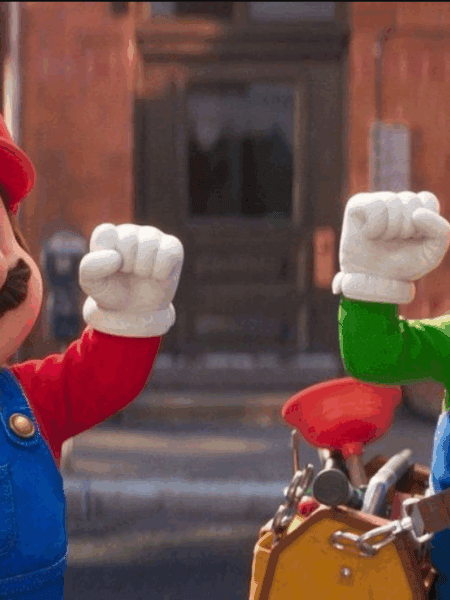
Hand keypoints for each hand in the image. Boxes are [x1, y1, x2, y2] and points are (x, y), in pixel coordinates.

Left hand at [79, 223, 183, 336]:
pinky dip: (160, 271)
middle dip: (127, 265)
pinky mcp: (173, 246)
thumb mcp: (92, 284)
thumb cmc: (113, 292)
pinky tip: (156, 276)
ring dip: (143, 268)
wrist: (136, 311)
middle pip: (128, 239)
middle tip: (127, 274)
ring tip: (141, 274)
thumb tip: (115, 257)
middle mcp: (130, 231)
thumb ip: (90, 268)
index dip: (107, 256)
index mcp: (108, 235)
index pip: (106, 233)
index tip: (109, 270)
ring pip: (149, 244)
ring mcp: (153, 236)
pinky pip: (168, 252)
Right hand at [333, 191, 449, 303]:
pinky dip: (375, 226)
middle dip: (406, 228)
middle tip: (396, 241)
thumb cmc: (402, 266)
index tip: (415, 238)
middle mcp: (396, 203)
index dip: (424, 221)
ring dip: (390, 229)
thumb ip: (441, 232)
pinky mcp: (357, 204)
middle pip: (411, 200)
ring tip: (383, 239)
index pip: (427, 199)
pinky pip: (375, 205)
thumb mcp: (432, 253)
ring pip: (392, 202)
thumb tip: (418, 214)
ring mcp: (376, 201)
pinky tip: (369, 235)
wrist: (373, 281)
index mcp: (415, 210)